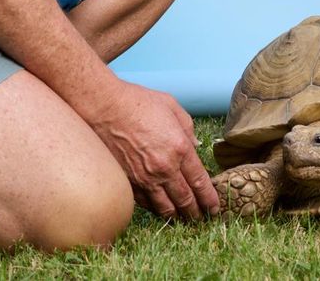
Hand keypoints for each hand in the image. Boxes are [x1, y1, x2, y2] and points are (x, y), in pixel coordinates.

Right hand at [88, 80, 219, 220]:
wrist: (104, 107)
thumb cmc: (138, 102)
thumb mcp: (172, 106)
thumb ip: (188, 129)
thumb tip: (195, 146)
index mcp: (180, 148)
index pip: (200, 182)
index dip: (209, 198)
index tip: (214, 207)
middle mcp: (164, 167)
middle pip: (185, 200)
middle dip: (196, 212)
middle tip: (202, 218)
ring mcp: (144, 177)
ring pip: (165, 207)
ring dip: (177, 215)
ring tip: (183, 218)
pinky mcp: (128, 181)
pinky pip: (145, 203)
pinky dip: (155, 208)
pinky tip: (160, 208)